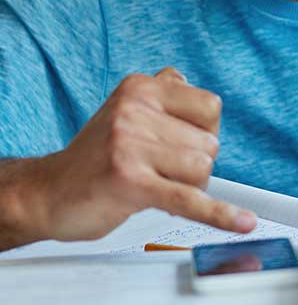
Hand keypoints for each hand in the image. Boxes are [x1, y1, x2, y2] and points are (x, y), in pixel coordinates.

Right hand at [31, 67, 255, 241]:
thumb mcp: (125, 109)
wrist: (49, 192)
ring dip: (188, 188)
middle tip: (160, 172)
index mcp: (140, 88)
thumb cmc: (96, 156)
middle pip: (209, 143)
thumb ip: (160, 92)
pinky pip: (188, 199)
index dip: (204, 133)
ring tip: (155, 186)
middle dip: (194, 166)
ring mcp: (131, 145)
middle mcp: (135, 109)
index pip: (210, 106)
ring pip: (201, 170)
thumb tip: (188, 82)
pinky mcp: (131, 182)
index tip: (181, 145)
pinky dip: (220, 214)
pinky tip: (242, 222)